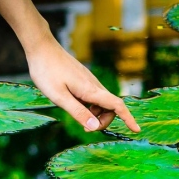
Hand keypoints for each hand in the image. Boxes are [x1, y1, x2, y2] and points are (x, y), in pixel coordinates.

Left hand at [26, 35, 140, 132]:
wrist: (42, 48)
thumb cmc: (47, 72)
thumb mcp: (58, 96)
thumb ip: (78, 112)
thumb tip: (95, 127)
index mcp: (91, 91)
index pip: (117, 106)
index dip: (128, 119)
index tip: (136, 130)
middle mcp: (94, 86)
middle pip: (111, 108)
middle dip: (104, 121)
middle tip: (85, 128)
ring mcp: (90, 82)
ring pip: (102, 103)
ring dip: (95, 114)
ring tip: (77, 117)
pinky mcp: (84, 80)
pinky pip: (93, 97)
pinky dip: (89, 106)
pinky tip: (74, 104)